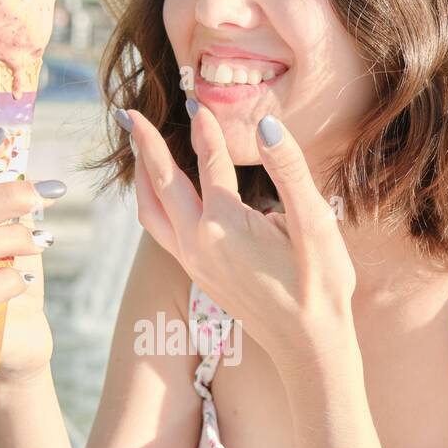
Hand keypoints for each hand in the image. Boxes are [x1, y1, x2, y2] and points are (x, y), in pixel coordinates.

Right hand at [0, 132, 58, 381]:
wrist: (22, 337)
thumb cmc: (13, 276)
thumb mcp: (11, 229)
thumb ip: (5, 198)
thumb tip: (20, 154)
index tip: (1, 138)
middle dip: (5, 197)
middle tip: (44, 195)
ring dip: (11, 238)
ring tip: (42, 240)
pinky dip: (9, 281)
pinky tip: (24, 282)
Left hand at [129, 103, 355, 362]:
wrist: (309, 347)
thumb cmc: (319, 287)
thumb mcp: (315, 226)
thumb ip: (290, 171)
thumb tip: (268, 126)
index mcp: (224, 226)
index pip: (209, 163)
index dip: (206, 129)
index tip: (197, 100)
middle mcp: (198, 244)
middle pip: (161, 184)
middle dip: (145, 145)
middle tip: (127, 114)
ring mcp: (194, 262)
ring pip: (152, 212)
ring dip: (143, 177)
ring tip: (136, 148)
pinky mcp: (198, 274)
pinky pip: (162, 230)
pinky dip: (154, 202)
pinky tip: (161, 193)